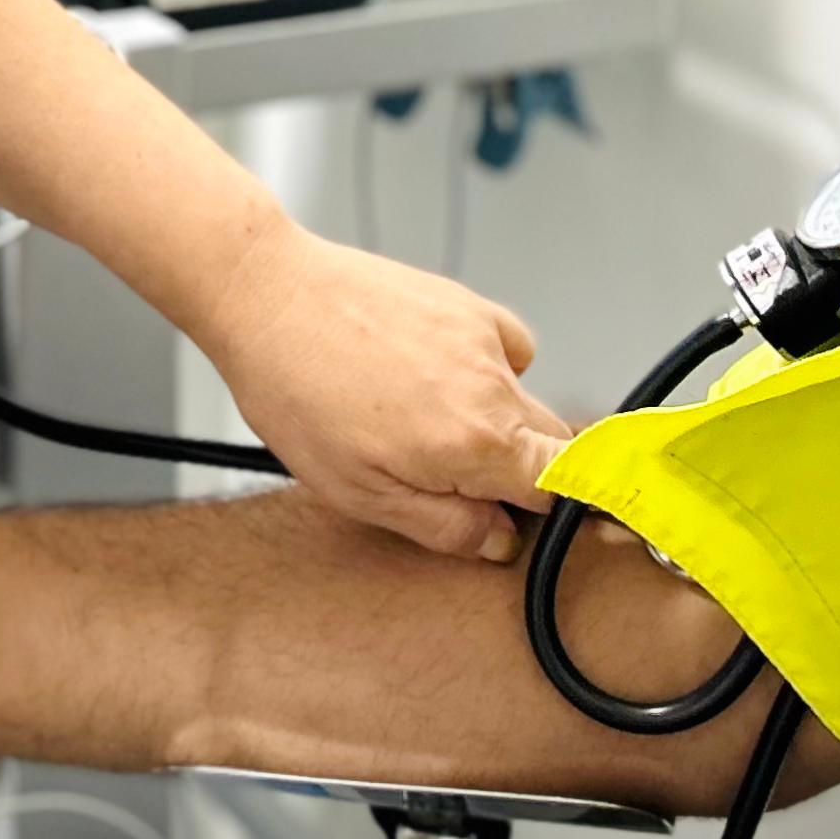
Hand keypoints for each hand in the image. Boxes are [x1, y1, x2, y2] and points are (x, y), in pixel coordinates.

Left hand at [206, 221, 571, 560]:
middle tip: (458, 478)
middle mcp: (493, 387)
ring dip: (497, 423)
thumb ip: (445, 527)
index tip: (566, 520)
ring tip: (418, 418)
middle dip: (525, 471)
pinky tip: (432, 374)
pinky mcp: (466, 303)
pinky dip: (486, 370)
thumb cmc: (296, 394)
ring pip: (526, 399)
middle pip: (555, 445)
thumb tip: (499, 540)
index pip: (569, 487)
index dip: (572, 510)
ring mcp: (483, 338)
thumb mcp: (360, 494)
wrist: (267, 297)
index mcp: (476, 443)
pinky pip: (506, 350)